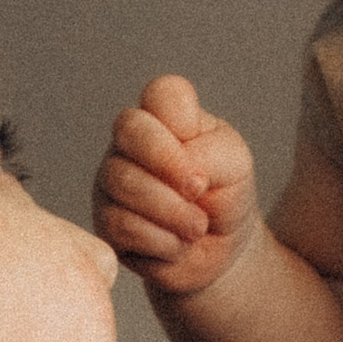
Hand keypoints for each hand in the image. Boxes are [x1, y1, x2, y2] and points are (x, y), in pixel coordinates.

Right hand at [95, 77, 260, 297]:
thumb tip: (184, 173)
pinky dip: (162, 240)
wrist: (222, 248)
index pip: (162, 93)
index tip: (204, 149)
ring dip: (172, 211)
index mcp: (165, 115)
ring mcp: (112, 180)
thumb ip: (212, 154)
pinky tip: (177, 244)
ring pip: (125, 183)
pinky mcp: (106, 222)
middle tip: (199, 190)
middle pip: (131, 130)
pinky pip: (123, 225)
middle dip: (170, 164)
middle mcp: (131, 142)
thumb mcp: (236, 164)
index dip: (181, 121)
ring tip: (197, 226)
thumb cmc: (226, 193)